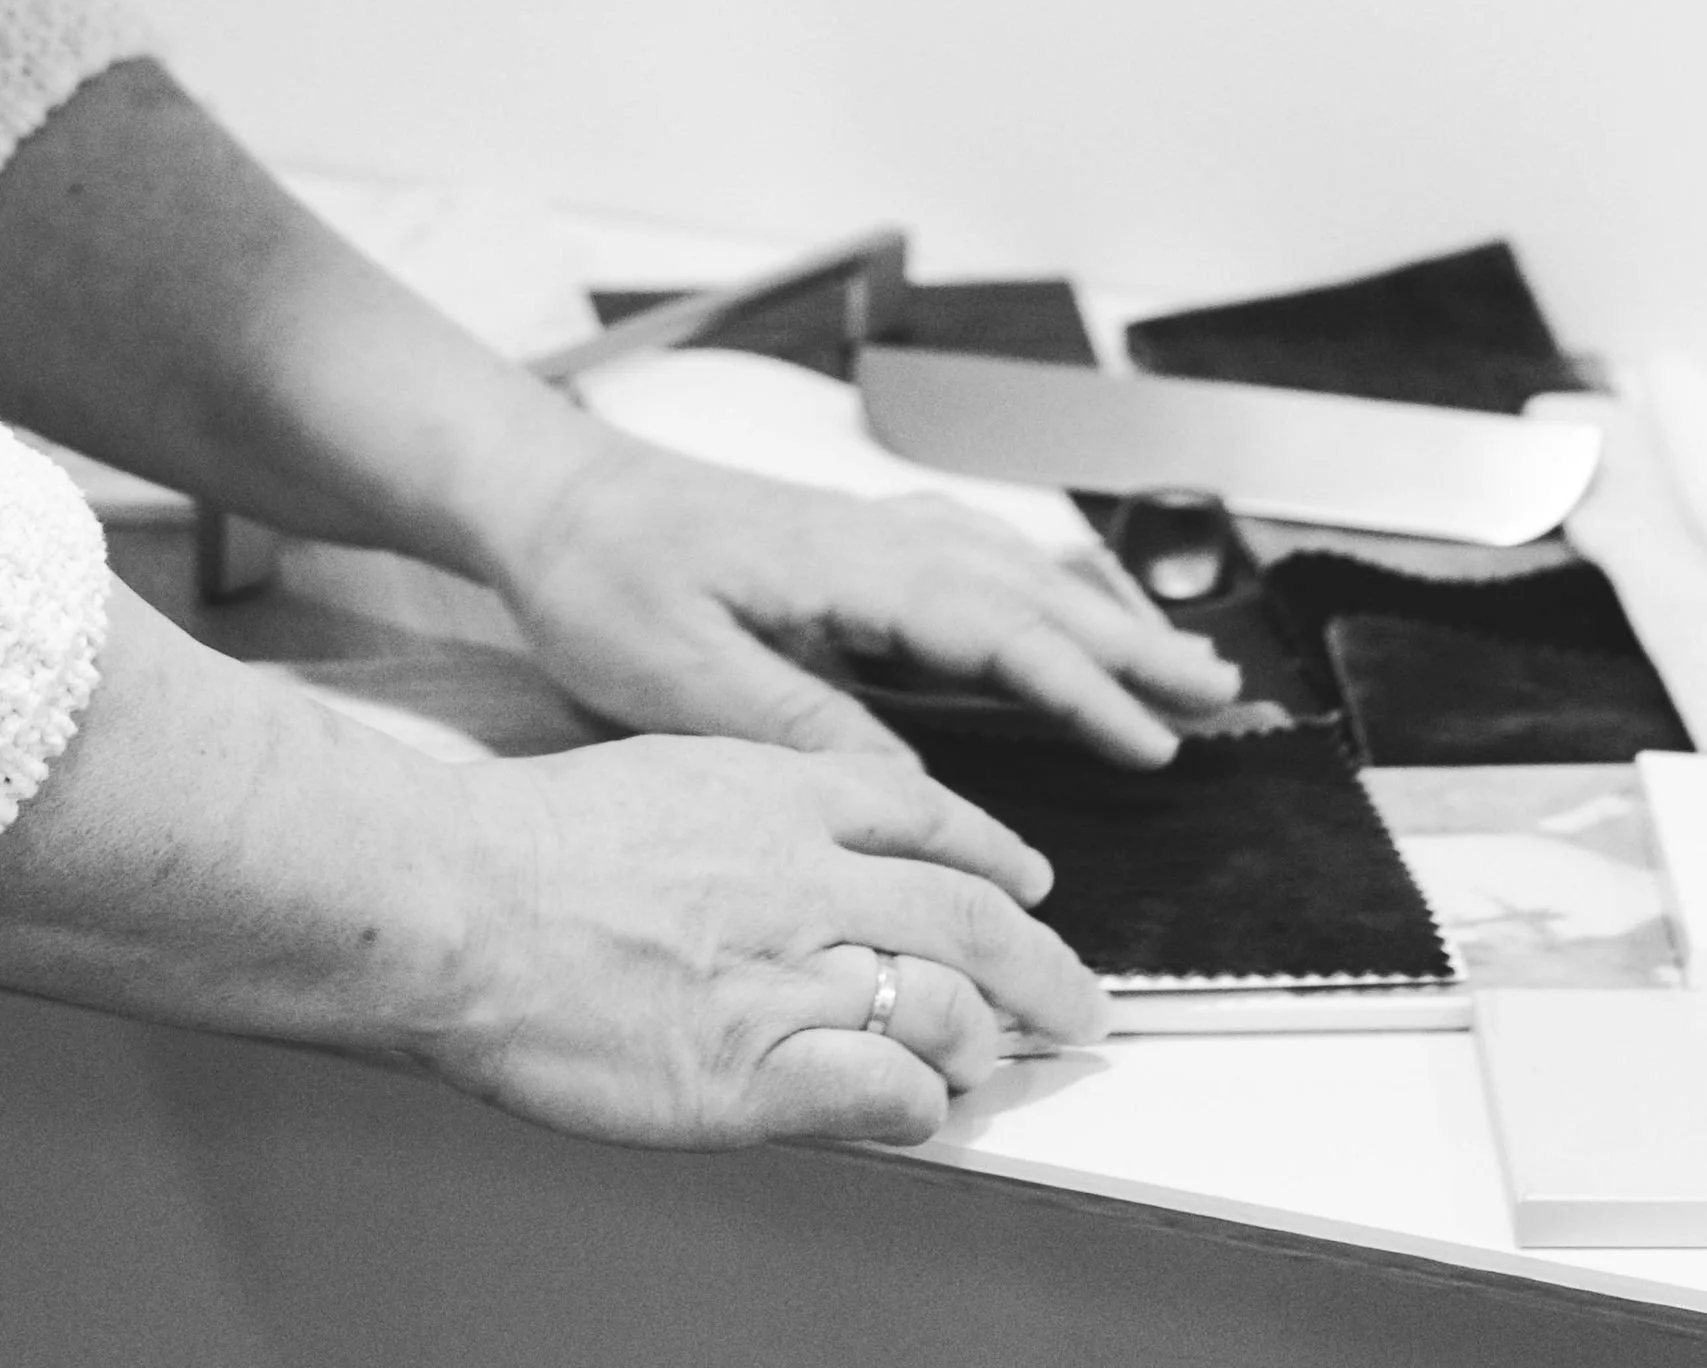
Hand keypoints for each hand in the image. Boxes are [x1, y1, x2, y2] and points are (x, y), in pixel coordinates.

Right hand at [434, 736, 1107, 1145]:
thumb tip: (803, 833)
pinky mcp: (751, 1070)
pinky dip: (918, 1103)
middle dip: (1043, 964)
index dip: (997, 858)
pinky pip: (880, 1089)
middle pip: (972, 914)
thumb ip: (752, 806)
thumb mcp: (670, 773)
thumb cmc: (528, 847)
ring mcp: (786, 973)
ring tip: (1004, 1065)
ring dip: (990, 1041)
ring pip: (946, 1002)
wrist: (451, 903)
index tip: (1029, 882)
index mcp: (783, 793)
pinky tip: (922, 1110)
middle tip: (1079, 997)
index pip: (932, 819)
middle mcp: (807, 875)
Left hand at [482, 422, 1241, 766]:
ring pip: (1014, 566)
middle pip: (1034, 590)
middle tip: (1219, 690)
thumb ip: (805, 726)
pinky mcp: (848, 536)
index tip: (1155, 740)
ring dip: (1100, 610)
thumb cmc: (603, 582)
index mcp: (852, 568)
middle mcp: (879, 536)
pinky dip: (1040, 579)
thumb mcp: (685, 679)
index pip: (1000, 634)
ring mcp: (868, 529)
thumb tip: (913, 787)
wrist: (551, 494)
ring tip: (1173, 654)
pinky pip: (976, 552)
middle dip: (1133, 644)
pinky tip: (1057, 598)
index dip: (1085, 690)